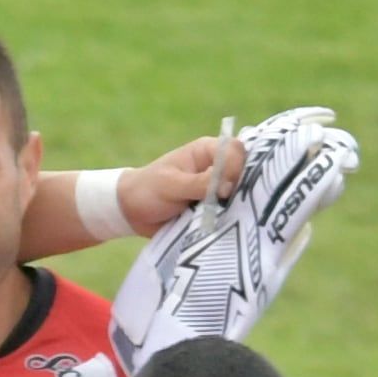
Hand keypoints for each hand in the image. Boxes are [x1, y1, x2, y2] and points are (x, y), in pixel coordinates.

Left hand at [119, 127, 246, 235]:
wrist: (131, 213)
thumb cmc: (148, 190)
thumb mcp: (171, 185)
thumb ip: (199, 183)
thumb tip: (228, 185)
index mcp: (208, 151)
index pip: (236, 150)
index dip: (236, 167)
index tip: (225, 187)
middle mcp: (218, 167)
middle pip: (245, 171)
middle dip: (242, 187)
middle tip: (229, 204)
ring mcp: (219, 188)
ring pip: (241, 193)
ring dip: (237, 205)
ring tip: (228, 216)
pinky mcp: (216, 207)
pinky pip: (231, 211)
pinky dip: (231, 218)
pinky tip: (228, 226)